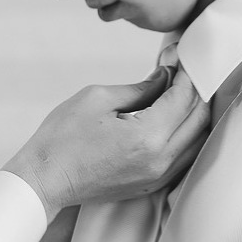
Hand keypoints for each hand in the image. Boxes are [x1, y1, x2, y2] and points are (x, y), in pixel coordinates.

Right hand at [3, 67, 208, 219]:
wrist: (43, 182)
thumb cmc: (61, 139)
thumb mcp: (97, 99)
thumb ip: (139, 87)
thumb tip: (164, 77)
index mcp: (147, 137)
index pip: (183, 97)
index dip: (183, 72)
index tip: (177, 56)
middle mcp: (160, 161)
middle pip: (198, 118)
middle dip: (193, 89)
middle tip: (179, 70)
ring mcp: (157, 177)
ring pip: (197, 139)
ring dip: (193, 112)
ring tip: (176, 91)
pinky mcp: (151, 186)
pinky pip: (184, 157)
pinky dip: (185, 134)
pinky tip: (172, 119)